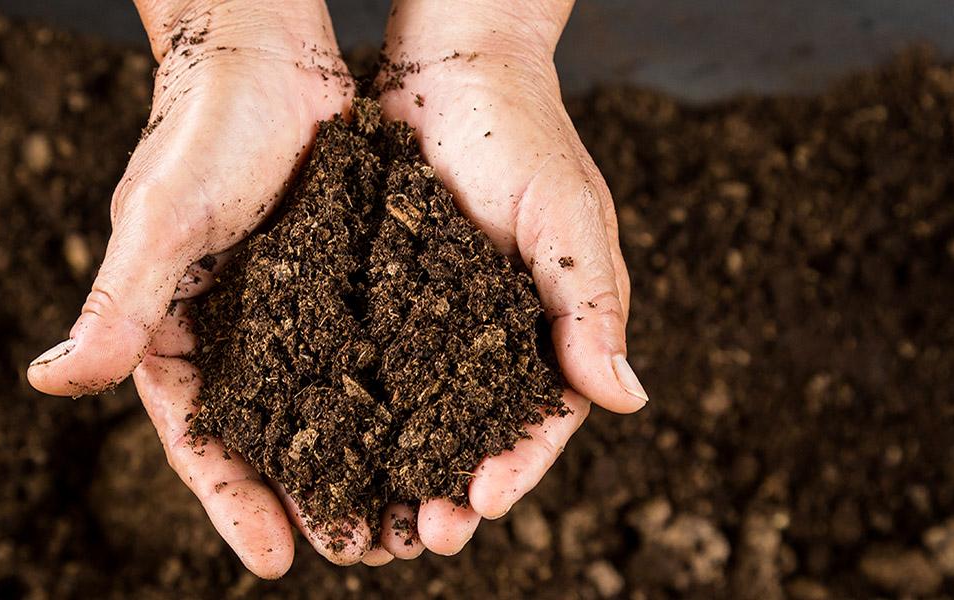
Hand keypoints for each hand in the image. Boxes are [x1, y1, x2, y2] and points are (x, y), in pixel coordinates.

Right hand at [26, 0, 364, 576]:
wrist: (266, 51)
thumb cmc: (201, 128)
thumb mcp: (162, 221)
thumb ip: (117, 306)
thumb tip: (48, 383)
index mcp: (172, 331)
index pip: (198, 436)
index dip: (232, 501)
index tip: (274, 561)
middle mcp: (231, 332)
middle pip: (266, 437)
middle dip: (305, 498)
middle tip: (356, 553)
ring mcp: (288, 311)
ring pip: (322, 405)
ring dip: (356, 461)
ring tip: (400, 517)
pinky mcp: (337, 281)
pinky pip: (364, 352)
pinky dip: (390, 397)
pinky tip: (429, 432)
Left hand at [373, 0, 648, 556]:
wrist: (448, 69)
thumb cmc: (522, 135)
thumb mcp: (567, 217)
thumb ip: (590, 304)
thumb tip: (627, 399)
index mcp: (547, 327)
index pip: (541, 417)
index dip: (516, 465)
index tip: (482, 504)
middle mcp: (488, 336)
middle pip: (473, 433)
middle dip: (451, 488)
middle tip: (421, 534)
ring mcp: (430, 321)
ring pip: (415, 415)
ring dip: (398, 469)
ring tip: (373, 517)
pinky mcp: (378, 298)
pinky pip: (365, 365)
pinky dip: (352, 412)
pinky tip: (326, 447)